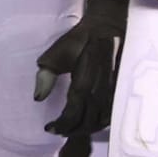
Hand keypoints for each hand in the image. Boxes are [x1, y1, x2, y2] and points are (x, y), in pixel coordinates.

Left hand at [34, 0, 127, 135]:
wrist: (107, 26)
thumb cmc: (80, 39)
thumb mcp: (58, 52)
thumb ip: (46, 75)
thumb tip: (38, 97)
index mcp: (84, 83)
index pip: (72, 115)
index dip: (61, 125)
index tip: (49, 128)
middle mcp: (100, 93)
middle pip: (86, 123)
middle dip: (71, 130)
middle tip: (59, 130)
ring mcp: (112, 93)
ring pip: (100, 122)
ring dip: (85, 129)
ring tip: (72, 128)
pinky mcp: (119, 91)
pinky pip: (110, 116)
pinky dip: (98, 123)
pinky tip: (89, 121)